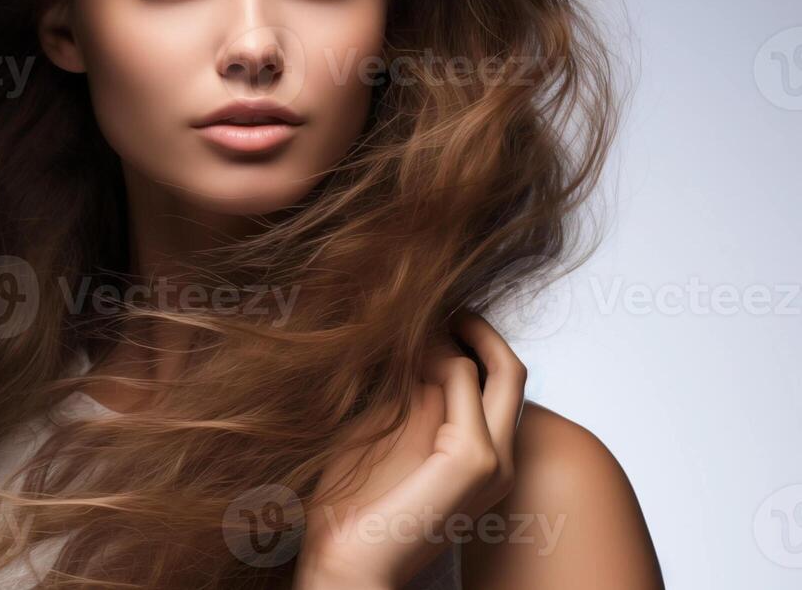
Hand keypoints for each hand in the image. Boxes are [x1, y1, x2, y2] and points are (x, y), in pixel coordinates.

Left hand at [293, 311, 526, 589]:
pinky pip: (465, 380)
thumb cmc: (352, 505)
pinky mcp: (474, 459)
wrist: (346, 561)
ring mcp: (494, 460)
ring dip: (451, 335)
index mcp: (483, 455)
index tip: (425, 310)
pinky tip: (403, 350)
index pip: (496, 378)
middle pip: (512, 369)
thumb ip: (407, 392)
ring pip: (497, 368)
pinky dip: (435, 352)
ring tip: (409, 321)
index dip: (464, 336)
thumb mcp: (383, 433)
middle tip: (438, 298)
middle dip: (478, 326)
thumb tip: (412, 339)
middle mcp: (499, 457)